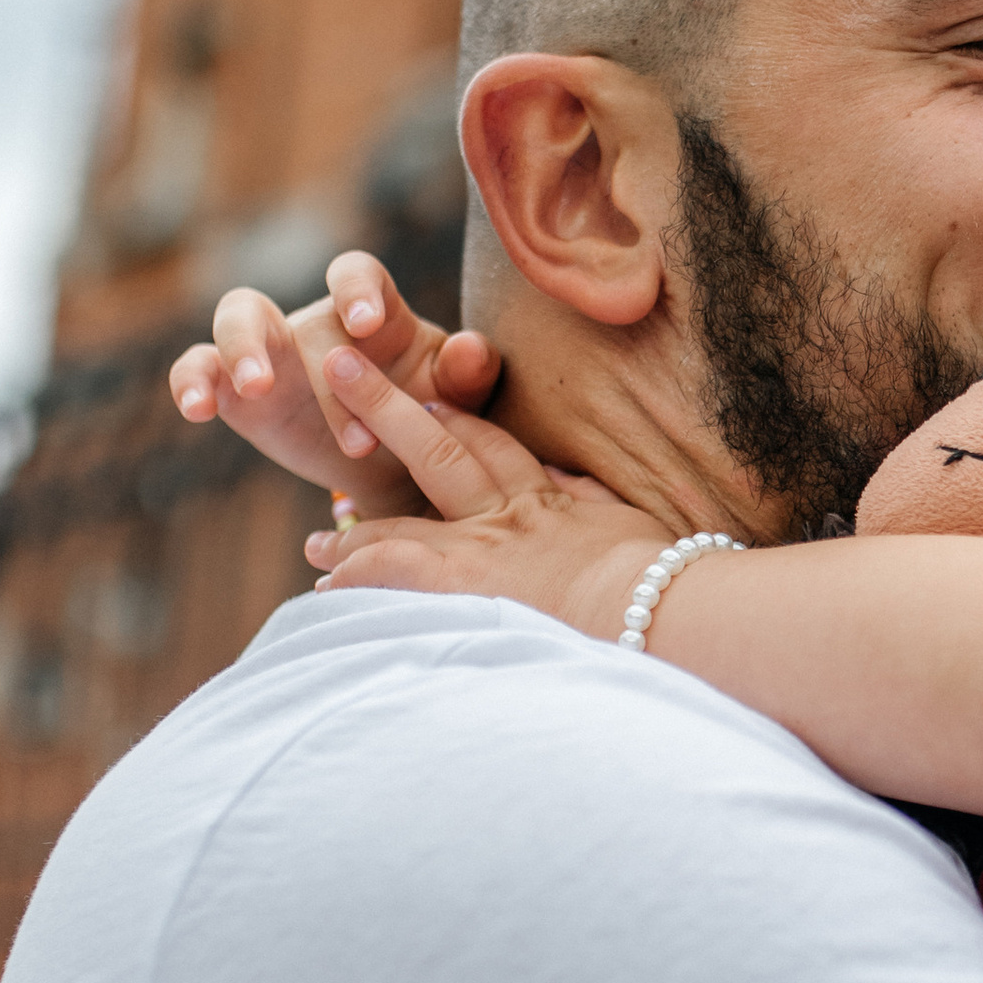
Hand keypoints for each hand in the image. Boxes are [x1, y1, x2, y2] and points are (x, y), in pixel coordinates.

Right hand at [168, 248, 503, 519]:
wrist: (402, 473)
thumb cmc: (432, 419)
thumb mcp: (458, 403)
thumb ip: (467, 375)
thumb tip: (472, 349)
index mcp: (375, 313)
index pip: (357, 273)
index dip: (357, 289)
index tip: (367, 322)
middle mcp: (317, 323)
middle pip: (301, 310)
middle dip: (322, 368)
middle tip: (350, 431)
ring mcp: (271, 353)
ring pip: (237, 318)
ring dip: (240, 348)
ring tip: (257, 388)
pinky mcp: (237, 393)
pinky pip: (198, 368)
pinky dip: (191, 381)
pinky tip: (198, 409)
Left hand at [294, 346, 666, 642]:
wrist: (655, 607)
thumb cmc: (664, 579)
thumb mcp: (630, 528)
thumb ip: (593, 503)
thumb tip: (578, 485)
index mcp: (547, 502)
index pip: (494, 450)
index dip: (459, 422)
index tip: (431, 407)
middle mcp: (503, 517)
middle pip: (436, 450)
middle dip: (385, 410)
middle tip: (338, 375)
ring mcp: (477, 549)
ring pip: (399, 524)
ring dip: (355, 527)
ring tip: (318, 538)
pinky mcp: (460, 584)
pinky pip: (391, 572)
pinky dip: (356, 575)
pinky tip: (329, 585)